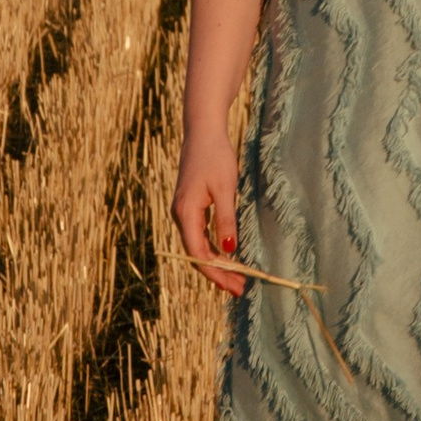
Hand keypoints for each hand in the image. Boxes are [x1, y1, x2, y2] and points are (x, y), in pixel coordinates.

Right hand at [174, 135, 247, 293]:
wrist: (203, 132)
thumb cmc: (215, 156)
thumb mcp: (225, 188)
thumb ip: (226, 219)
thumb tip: (229, 249)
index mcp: (185, 212)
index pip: (198, 253)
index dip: (216, 273)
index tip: (235, 285)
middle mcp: (180, 215)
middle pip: (197, 253)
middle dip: (218, 273)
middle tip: (240, 288)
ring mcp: (184, 211)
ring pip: (198, 246)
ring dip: (217, 263)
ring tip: (237, 277)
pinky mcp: (190, 207)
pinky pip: (200, 235)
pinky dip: (214, 248)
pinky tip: (228, 256)